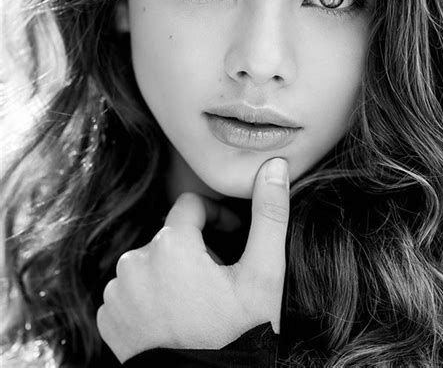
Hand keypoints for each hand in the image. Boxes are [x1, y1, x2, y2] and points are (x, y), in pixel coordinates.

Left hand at [96, 157, 288, 362]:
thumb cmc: (239, 335)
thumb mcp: (264, 275)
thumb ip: (270, 214)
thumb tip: (275, 165)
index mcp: (171, 243)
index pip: (191, 204)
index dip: (216, 217)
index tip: (231, 239)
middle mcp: (134, 261)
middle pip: (172, 235)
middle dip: (196, 249)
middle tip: (219, 282)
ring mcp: (117, 291)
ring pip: (151, 262)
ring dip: (172, 272)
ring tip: (196, 303)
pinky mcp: (108, 317)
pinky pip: (131, 289)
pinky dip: (150, 295)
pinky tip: (172, 318)